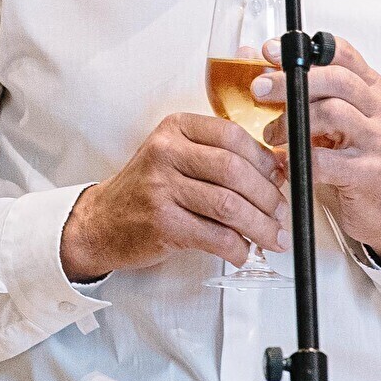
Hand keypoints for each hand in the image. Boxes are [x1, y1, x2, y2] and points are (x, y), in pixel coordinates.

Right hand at [60, 114, 286, 279]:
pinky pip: (216, 236)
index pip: (231, 135)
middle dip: (267, 196)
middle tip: (280, 212)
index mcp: (174, 129)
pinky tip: (242, 251)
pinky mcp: (163, 224)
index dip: (263, 159)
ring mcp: (162, 188)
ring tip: (272, 236)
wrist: (101, 223)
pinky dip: (238, 248)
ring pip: (229, 205)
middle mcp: (166, 153)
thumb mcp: (174, 156)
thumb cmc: (145, 190)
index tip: (279, 177)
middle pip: (234, 170)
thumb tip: (273, 173)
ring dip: (260, 226)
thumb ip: (215, 156)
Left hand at [251, 37, 380, 263]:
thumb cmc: (357, 160)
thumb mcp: (334, 120)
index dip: (303, 49)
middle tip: (260, 90)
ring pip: (333, 113)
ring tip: (272, 134)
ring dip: (292, 122)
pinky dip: (299, 160)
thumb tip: (257, 62)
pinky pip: (327, 160)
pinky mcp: (368, 172)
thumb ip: (304, 91)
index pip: (341, 53)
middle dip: (290, 81)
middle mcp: (377, 110)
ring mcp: (376, 140)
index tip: (271, 52)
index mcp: (368, 90)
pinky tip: (286, 162)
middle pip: (336, 79)